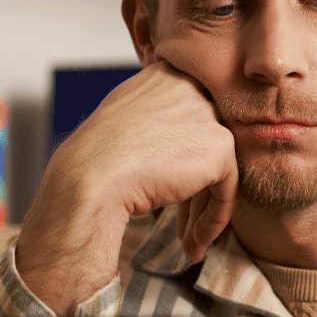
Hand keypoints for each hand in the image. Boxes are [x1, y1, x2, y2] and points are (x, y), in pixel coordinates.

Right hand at [15, 62, 236, 313]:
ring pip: (217, 170)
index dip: (182, 158)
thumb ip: (155, 114)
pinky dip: (213, 220)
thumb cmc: (96, 156)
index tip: (172, 187)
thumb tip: (174, 135)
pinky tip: (194, 242)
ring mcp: (208, 115)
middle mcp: (192, 87)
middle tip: (182, 223)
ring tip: (187, 240)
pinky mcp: (220, 147)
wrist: (90, 178)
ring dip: (201, 210)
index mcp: (167, 73)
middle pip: (205, 145)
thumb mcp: (125, 116)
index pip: (191, 117)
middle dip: (195, 190)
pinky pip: (226, 191)